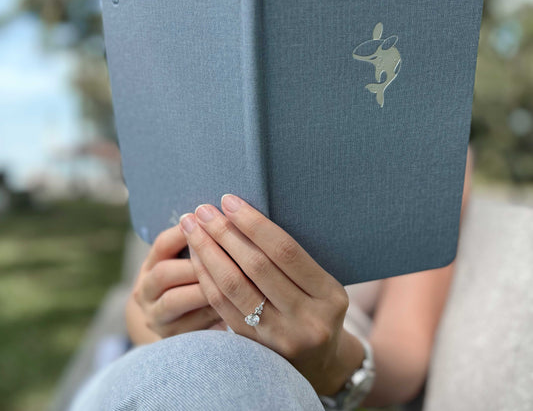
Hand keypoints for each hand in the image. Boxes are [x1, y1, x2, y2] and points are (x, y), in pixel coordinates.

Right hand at [131, 224, 225, 338]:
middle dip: (198, 261)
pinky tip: (236, 302)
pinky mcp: (171, 338)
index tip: (214, 223)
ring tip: (233, 278)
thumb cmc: (189, 280)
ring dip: (205, 287)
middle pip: (165, 272)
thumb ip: (201, 243)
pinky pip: (192, 324)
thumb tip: (232, 215)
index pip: (163, 244)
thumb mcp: (185, 260)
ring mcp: (156, 316)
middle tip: (228, 252)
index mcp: (151, 264)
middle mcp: (145, 291)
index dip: (187, 232)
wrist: (172, 323)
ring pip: (175, 300)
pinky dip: (215, 311)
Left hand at [179, 193, 352, 394]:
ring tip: (192, 228)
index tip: (229, 201)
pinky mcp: (255, 349)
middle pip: (256, 267)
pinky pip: (222, 307)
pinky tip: (196, 256)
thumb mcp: (321, 284)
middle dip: (225, 233)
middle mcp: (307, 319)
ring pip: (233, 287)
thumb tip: (244, 216)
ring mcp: (280, 339)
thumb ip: (290, 259)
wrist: (321, 363)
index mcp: (330, 295)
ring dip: (208, 252)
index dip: (253, 223)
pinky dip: (206, 277)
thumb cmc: (317, 309)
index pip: (285, 251)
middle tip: (203, 210)